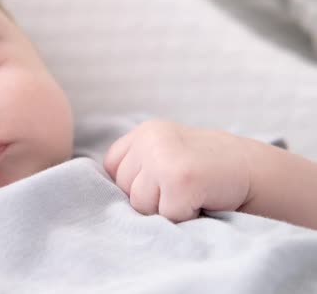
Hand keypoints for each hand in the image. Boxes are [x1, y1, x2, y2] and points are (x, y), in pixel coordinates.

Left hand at [104, 120, 251, 221]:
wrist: (253, 169)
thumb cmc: (205, 168)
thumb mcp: (165, 153)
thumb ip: (136, 164)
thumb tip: (95, 191)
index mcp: (144, 131)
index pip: (112, 168)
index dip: (134, 183)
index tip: (161, 181)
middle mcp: (150, 138)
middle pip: (124, 190)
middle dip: (150, 198)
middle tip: (180, 187)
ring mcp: (164, 157)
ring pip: (141, 205)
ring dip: (166, 209)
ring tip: (190, 193)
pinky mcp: (180, 179)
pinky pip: (166, 215)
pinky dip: (185, 216)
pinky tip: (201, 199)